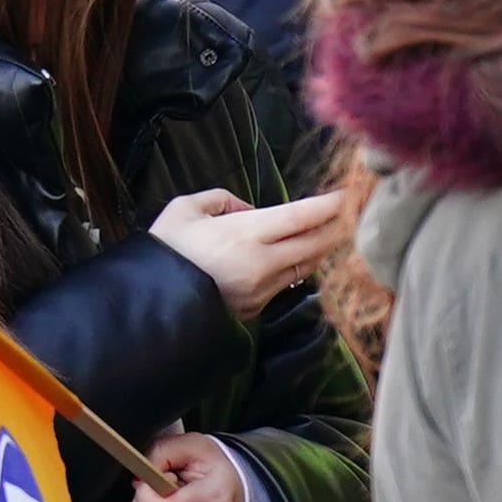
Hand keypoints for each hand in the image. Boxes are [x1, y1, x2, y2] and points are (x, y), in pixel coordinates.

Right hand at [150, 183, 351, 317]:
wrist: (148, 304)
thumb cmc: (164, 251)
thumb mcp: (184, 209)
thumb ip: (221, 200)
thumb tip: (247, 208)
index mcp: (245, 234)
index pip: (302, 216)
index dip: (330, 205)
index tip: (348, 193)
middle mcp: (261, 263)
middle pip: (316, 242)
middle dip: (338, 225)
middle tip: (353, 210)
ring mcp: (261, 289)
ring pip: (306, 264)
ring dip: (323, 246)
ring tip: (335, 229)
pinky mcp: (255, 308)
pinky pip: (287, 281)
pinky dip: (299, 264)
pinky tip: (303, 254)